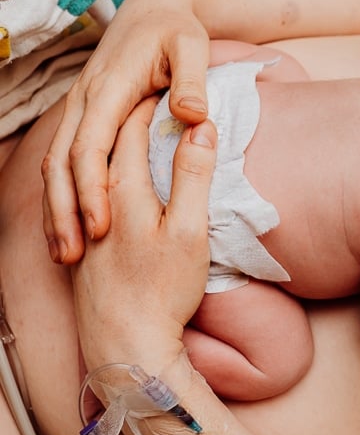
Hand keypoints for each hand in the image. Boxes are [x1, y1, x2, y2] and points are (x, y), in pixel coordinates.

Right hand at [41, 0, 211, 264]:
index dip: (92, 190)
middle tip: (73, 258)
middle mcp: (85, 100)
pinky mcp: (83, 116)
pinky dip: (60, 195)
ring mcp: (79, 108)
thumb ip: (192, 81)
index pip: (91, 146)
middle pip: (62, 163)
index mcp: (109, 89)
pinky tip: (68, 227)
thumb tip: (192, 116)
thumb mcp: (193, 47)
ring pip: (54, 164)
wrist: (155, 8)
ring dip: (56, 209)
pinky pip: (62, 160)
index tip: (101, 227)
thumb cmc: (177, 30)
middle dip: (64, 212)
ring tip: (65, 254)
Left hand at [71, 99, 216, 373]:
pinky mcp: (81, 250)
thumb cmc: (163, 291)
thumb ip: (193, 176)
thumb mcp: (189, 231)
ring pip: (96, 172)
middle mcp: (95, 199)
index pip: (135, 127)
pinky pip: (90, 199)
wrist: (125, 347)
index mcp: (123, 188)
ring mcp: (84, 226)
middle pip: (111, 145)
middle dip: (133, 118)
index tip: (173, 87)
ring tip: (135, 135)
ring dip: (116, 148)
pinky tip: (114, 188)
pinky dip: (104, 180)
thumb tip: (201, 126)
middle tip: (156, 100)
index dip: (155, 103)